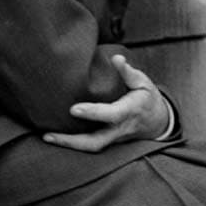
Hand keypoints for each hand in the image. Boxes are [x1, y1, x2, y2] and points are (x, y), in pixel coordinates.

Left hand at [43, 55, 168, 151]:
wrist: (158, 122)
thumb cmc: (147, 99)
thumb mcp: (143, 82)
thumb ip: (128, 72)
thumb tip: (117, 59)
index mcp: (130, 110)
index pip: (111, 114)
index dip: (93, 113)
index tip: (73, 109)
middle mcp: (120, 128)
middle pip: (96, 141)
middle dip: (72, 141)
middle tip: (49, 134)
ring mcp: (114, 138)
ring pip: (92, 147)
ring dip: (69, 145)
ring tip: (47, 137)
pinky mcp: (108, 141)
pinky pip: (91, 146)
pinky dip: (73, 144)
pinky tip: (56, 137)